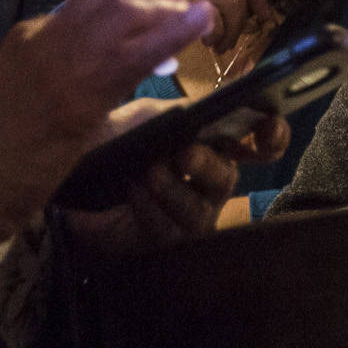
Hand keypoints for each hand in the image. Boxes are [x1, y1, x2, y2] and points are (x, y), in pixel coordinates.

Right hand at [0, 0, 212, 319]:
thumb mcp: (14, 94)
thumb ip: (51, 75)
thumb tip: (95, 77)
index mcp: (30, 34)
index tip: (164, 18)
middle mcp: (45, 37)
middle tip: (190, 14)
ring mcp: (58, 64)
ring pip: (127, 9)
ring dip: (173, 8)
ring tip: (203, 18)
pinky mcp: (75, 101)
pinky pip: (133, 55)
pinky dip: (173, 33)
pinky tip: (200, 27)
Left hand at [67, 107, 289, 257]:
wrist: (75, 178)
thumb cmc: (117, 143)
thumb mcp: (147, 116)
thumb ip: (180, 111)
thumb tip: (207, 107)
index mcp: (212, 146)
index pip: (258, 144)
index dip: (272, 136)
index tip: (269, 124)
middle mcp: (208, 183)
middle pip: (227, 178)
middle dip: (208, 165)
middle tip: (184, 153)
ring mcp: (190, 215)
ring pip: (198, 210)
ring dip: (174, 190)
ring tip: (149, 173)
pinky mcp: (164, 241)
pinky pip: (167, 229)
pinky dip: (149, 208)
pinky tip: (133, 190)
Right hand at [134, 0, 273, 50]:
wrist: (88, 34)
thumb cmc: (128, 22)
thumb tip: (254, 6)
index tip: (264, 14)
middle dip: (241, 17)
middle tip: (226, 41)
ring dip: (228, 29)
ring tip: (212, 46)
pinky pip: (211, 15)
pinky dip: (213, 34)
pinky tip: (198, 45)